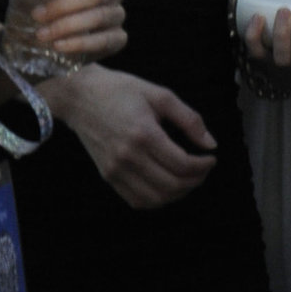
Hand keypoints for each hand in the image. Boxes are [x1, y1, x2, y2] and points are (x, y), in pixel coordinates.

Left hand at [29, 0, 126, 60]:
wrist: (51, 40)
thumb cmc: (46, 7)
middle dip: (64, 5)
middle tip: (37, 15)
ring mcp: (117, 16)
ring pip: (99, 17)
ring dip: (68, 25)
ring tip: (42, 34)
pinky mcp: (119, 39)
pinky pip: (103, 40)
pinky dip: (78, 43)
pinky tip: (58, 45)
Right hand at [48, 67, 215, 208]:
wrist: (79, 96)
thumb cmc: (120, 90)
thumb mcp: (159, 95)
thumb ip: (189, 119)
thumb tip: (211, 144)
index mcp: (144, 134)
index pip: (183, 164)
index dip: (203, 166)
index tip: (210, 158)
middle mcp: (128, 156)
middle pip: (172, 185)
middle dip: (196, 180)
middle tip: (203, 170)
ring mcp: (116, 169)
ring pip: (156, 198)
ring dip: (179, 193)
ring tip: (187, 179)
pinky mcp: (108, 176)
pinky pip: (137, 201)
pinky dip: (157, 199)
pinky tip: (166, 186)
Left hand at [242, 1, 290, 85]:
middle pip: (283, 58)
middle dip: (282, 34)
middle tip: (286, 11)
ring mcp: (275, 66)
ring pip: (266, 54)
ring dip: (266, 30)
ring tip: (274, 10)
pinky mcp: (262, 59)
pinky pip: (254, 50)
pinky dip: (253, 34)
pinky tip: (257, 17)